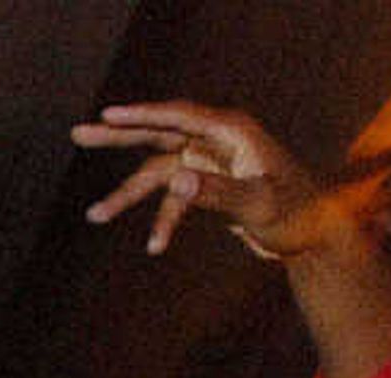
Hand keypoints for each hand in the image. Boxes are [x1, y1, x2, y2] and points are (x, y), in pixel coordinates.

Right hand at [70, 100, 335, 258]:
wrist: (312, 235)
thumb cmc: (295, 213)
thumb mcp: (258, 204)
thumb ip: (217, 192)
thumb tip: (175, 181)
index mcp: (232, 131)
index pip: (179, 116)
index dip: (142, 115)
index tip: (108, 115)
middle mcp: (216, 140)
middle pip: (158, 134)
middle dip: (118, 137)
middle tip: (78, 133)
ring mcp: (209, 162)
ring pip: (157, 173)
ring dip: (128, 196)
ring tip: (94, 216)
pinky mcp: (206, 184)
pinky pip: (172, 200)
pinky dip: (162, 221)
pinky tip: (155, 247)